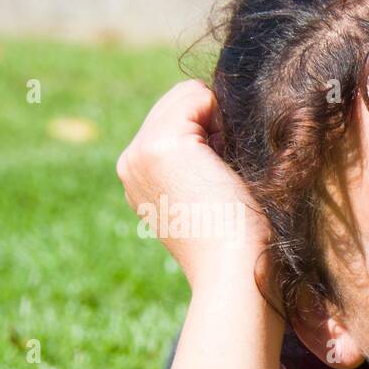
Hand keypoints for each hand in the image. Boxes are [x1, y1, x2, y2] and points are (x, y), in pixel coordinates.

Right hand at [117, 80, 280, 313]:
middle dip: (210, 124)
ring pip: (187, 96)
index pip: (171, 120)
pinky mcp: (164, 145)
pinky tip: (226, 159)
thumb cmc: (238, 243)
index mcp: (137, 175)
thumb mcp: (205, 196)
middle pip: (177, 103)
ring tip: (225, 169)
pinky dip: (221, 117)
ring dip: (217, 122)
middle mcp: (130, 161)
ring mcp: (141, 152)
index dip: (208, 133)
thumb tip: (218, 126)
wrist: (234, 272)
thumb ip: (196, 164)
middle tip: (226, 172)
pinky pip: (197, 96)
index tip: (222, 175)